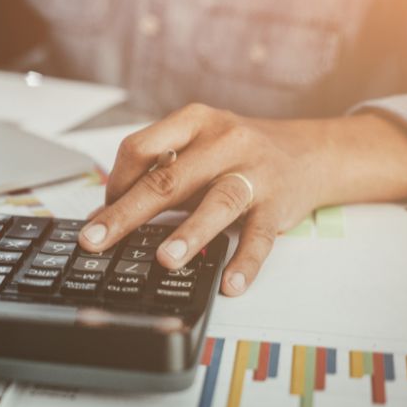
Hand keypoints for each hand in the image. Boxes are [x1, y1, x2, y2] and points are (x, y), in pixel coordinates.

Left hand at [78, 104, 406, 295]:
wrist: (309, 152)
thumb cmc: (235, 154)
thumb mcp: (194, 152)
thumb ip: (155, 178)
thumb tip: (103, 216)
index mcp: (194, 122)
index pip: (141, 147)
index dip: (116, 181)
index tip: (102, 211)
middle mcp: (224, 141)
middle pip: (168, 179)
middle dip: (128, 212)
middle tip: (97, 240)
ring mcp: (254, 172)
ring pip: (218, 202)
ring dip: (190, 232)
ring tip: (165, 260)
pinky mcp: (280, 203)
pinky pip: (261, 236)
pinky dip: (245, 262)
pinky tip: (229, 284)